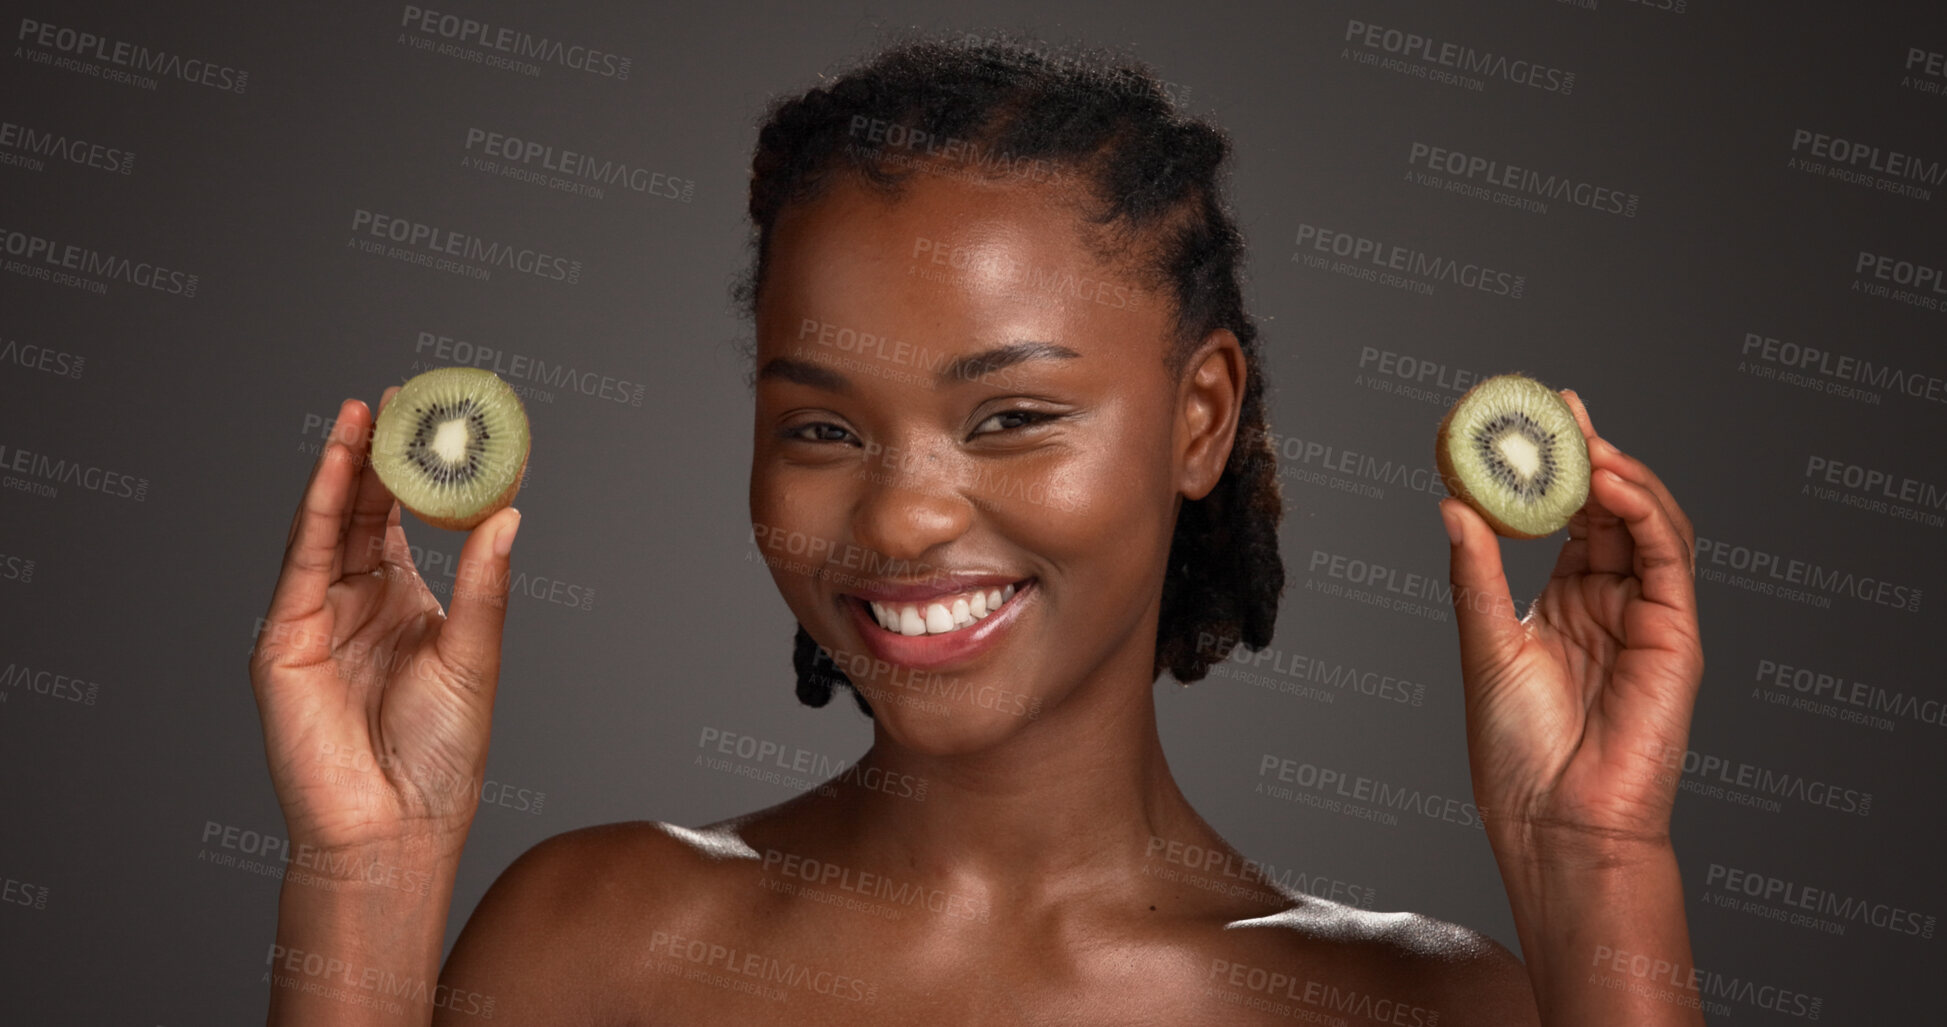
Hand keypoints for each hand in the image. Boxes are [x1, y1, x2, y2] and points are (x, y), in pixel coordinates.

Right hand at [247, 389, 522, 861]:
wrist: (394, 827)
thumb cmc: (438, 757)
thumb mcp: (475, 656)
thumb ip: (483, 584)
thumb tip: (508, 514)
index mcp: (408, 606)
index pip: (407, 523)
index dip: (419, 473)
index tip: (439, 421)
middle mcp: (360, 604)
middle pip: (365, 513)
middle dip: (378, 454)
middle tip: (399, 397)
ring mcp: (318, 617)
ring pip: (331, 525)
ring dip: (345, 466)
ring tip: (365, 410)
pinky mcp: (285, 637)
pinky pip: (305, 558)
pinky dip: (321, 507)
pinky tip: (340, 462)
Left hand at [1438, 390, 1701, 861]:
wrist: (1554, 821)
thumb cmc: (1516, 751)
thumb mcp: (1483, 643)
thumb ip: (1475, 572)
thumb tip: (1450, 502)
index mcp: (1563, 602)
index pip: (1568, 515)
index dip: (1555, 467)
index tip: (1531, 417)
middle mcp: (1610, 602)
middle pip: (1611, 508)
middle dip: (1590, 454)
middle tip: (1560, 409)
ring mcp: (1647, 615)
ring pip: (1649, 522)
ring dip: (1620, 475)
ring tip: (1584, 441)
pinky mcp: (1676, 634)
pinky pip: (1671, 558)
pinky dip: (1646, 513)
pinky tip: (1611, 485)